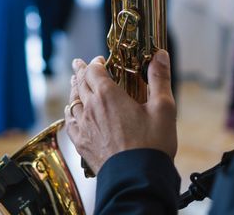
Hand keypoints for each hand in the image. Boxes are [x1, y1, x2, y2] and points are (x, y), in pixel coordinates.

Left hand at [64, 50, 176, 174]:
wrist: (137, 178)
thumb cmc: (152, 144)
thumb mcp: (163, 108)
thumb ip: (159, 78)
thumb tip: (160, 55)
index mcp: (108, 95)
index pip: (94, 70)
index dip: (96, 63)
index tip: (100, 60)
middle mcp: (91, 108)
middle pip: (80, 83)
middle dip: (80, 71)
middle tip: (79, 64)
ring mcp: (84, 126)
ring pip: (73, 101)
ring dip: (74, 90)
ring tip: (74, 83)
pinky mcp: (81, 143)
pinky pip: (69, 123)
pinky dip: (70, 113)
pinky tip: (71, 112)